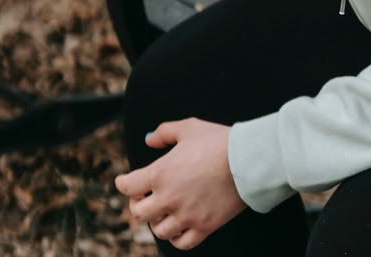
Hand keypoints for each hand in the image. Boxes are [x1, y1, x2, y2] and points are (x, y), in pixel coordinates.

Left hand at [115, 117, 245, 249]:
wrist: (246, 159)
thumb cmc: (217, 140)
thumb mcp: (188, 127)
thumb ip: (164, 132)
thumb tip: (148, 139)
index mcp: (160, 173)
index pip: (128, 186)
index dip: (123, 183)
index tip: (125, 181)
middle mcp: (168, 198)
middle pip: (139, 213)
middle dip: (139, 204)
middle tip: (146, 197)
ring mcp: (186, 215)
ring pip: (158, 231)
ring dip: (157, 221)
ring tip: (164, 211)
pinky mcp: (203, 226)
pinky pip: (181, 243)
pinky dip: (176, 237)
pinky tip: (179, 226)